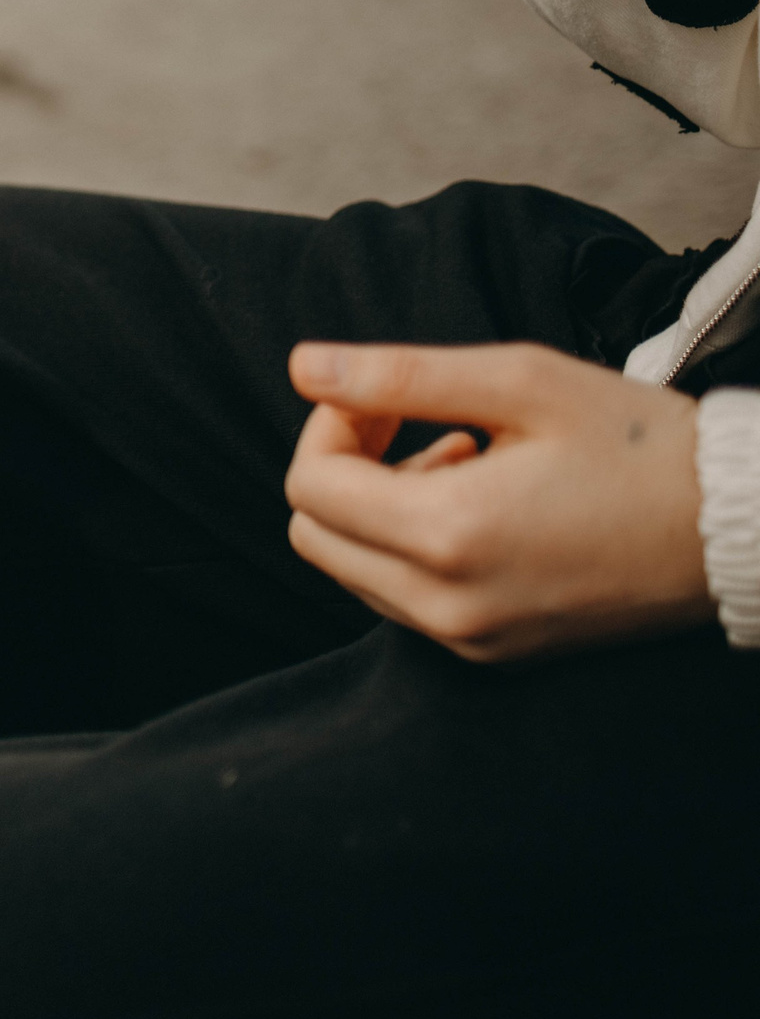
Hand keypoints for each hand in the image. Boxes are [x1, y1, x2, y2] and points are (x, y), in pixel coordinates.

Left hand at [283, 342, 714, 661]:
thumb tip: (302, 366)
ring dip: (377, 509)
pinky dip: (411, 548)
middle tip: (411, 422)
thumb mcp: (522, 382)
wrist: (738, 529)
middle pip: (314, 534)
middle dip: (343, 468)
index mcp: (446, 537)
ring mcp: (468, 640)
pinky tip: (479, 502)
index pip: (310, 486)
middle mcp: (445, 606)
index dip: (330, 426)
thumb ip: (400, 374)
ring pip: (352, 570)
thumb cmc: (639, 445)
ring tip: (461, 457)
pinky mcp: (492, 653)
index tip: (382, 398)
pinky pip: (402, 600)